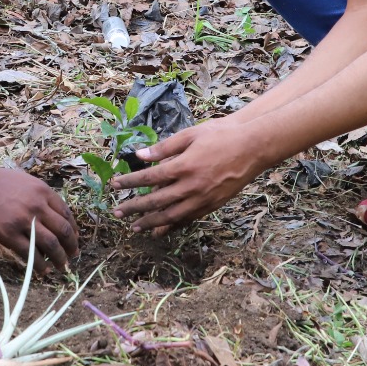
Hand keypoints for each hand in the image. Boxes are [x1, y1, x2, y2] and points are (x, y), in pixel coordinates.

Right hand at [0, 165, 79, 268]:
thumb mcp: (24, 181)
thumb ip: (39, 195)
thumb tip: (52, 214)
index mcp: (43, 191)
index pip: (66, 213)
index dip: (74, 229)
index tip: (75, 238)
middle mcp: (37, 205)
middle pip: (63, 230)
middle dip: (71, 246)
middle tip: (73, 255)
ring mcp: (23, 220)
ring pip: (51, 244)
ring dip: (59, 258)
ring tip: (61, 267)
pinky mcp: (9, 234)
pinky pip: (30, 253)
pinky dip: (40, 264)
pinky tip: (42, 270)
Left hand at [109, 121, 263, 235]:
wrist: (252, 147)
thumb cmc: (220, 136)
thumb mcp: (190, 135)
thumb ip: (164, 148)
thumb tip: (140, 155)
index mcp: (184, 166)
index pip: (149, 178)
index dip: (130, 182)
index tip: (114, 185)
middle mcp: (192, 186)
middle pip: (156, 201)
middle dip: (134, 208)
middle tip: (117, 213)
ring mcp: (203, 199)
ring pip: (171, 216)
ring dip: (151, 223)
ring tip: (135, 227)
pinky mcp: (212, 206)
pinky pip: (188, 219)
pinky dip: (172, 226)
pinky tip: (161, 230)